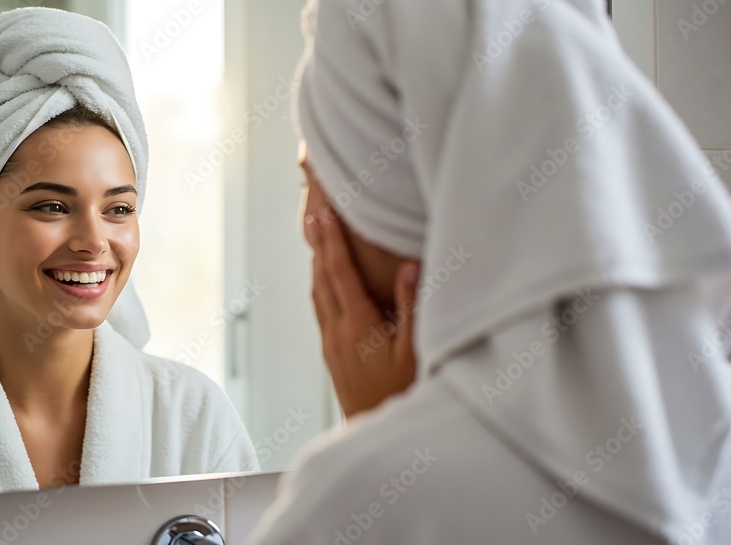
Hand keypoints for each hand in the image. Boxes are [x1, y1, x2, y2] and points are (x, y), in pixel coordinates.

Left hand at [305, 209, 419, 419]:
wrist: (377, 434)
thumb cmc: (403, 395)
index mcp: (357, 327)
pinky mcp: (332, 356)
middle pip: (322, 280)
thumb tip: (408, 267)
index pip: (340, 274)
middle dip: (319, 247)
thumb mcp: (415, 352)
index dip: (332, 242)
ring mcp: (332, 346)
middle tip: (314, 217)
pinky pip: (322, 311)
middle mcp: (337, 334)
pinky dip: (321, 287)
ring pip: (318, 296)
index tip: (326, 216)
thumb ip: (411, 308)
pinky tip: (326, 283)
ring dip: (317, 266)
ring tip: (317, 241)